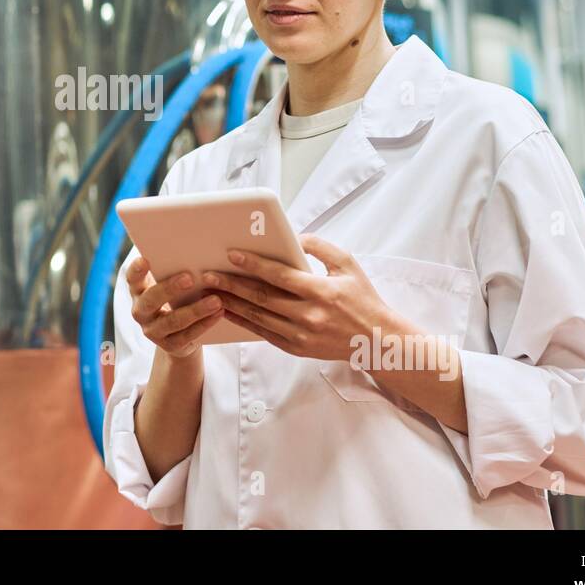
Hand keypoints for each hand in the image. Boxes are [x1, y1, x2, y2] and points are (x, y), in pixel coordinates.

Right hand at [125, 255, 223, 359]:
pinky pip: (188, 336)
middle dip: (169, 289)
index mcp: (139, 291)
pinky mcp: (169, 346)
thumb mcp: (171, 285)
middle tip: (190, 278)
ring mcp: (153, 331)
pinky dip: (205, 324)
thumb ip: (174, 269)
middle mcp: (141, 312)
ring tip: (216, 300)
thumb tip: (192, 246)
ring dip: (196, 310)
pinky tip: (219, 313)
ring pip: (173, 321)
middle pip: (151, 300)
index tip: (145, 259)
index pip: (132, 279)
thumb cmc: (177, 299)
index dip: (136, 271)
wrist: (180, 337)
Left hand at [201, 236, 391, 360]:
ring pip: (258, 317)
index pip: (280, 276)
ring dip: (232, 304)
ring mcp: (302, 335)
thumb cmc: (363, 298)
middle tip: (208, 275)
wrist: (377, 340)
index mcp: (322, 292)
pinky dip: (244, 322)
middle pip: (262, 298)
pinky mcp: (297, 348)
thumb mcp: (348, 264)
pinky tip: (229, 311)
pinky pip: (264, 333)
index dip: (254, 265)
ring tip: (210, 292)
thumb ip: (320, 246)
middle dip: (232, 285)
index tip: (232, 254)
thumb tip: (292, 236)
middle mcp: (309, 315)